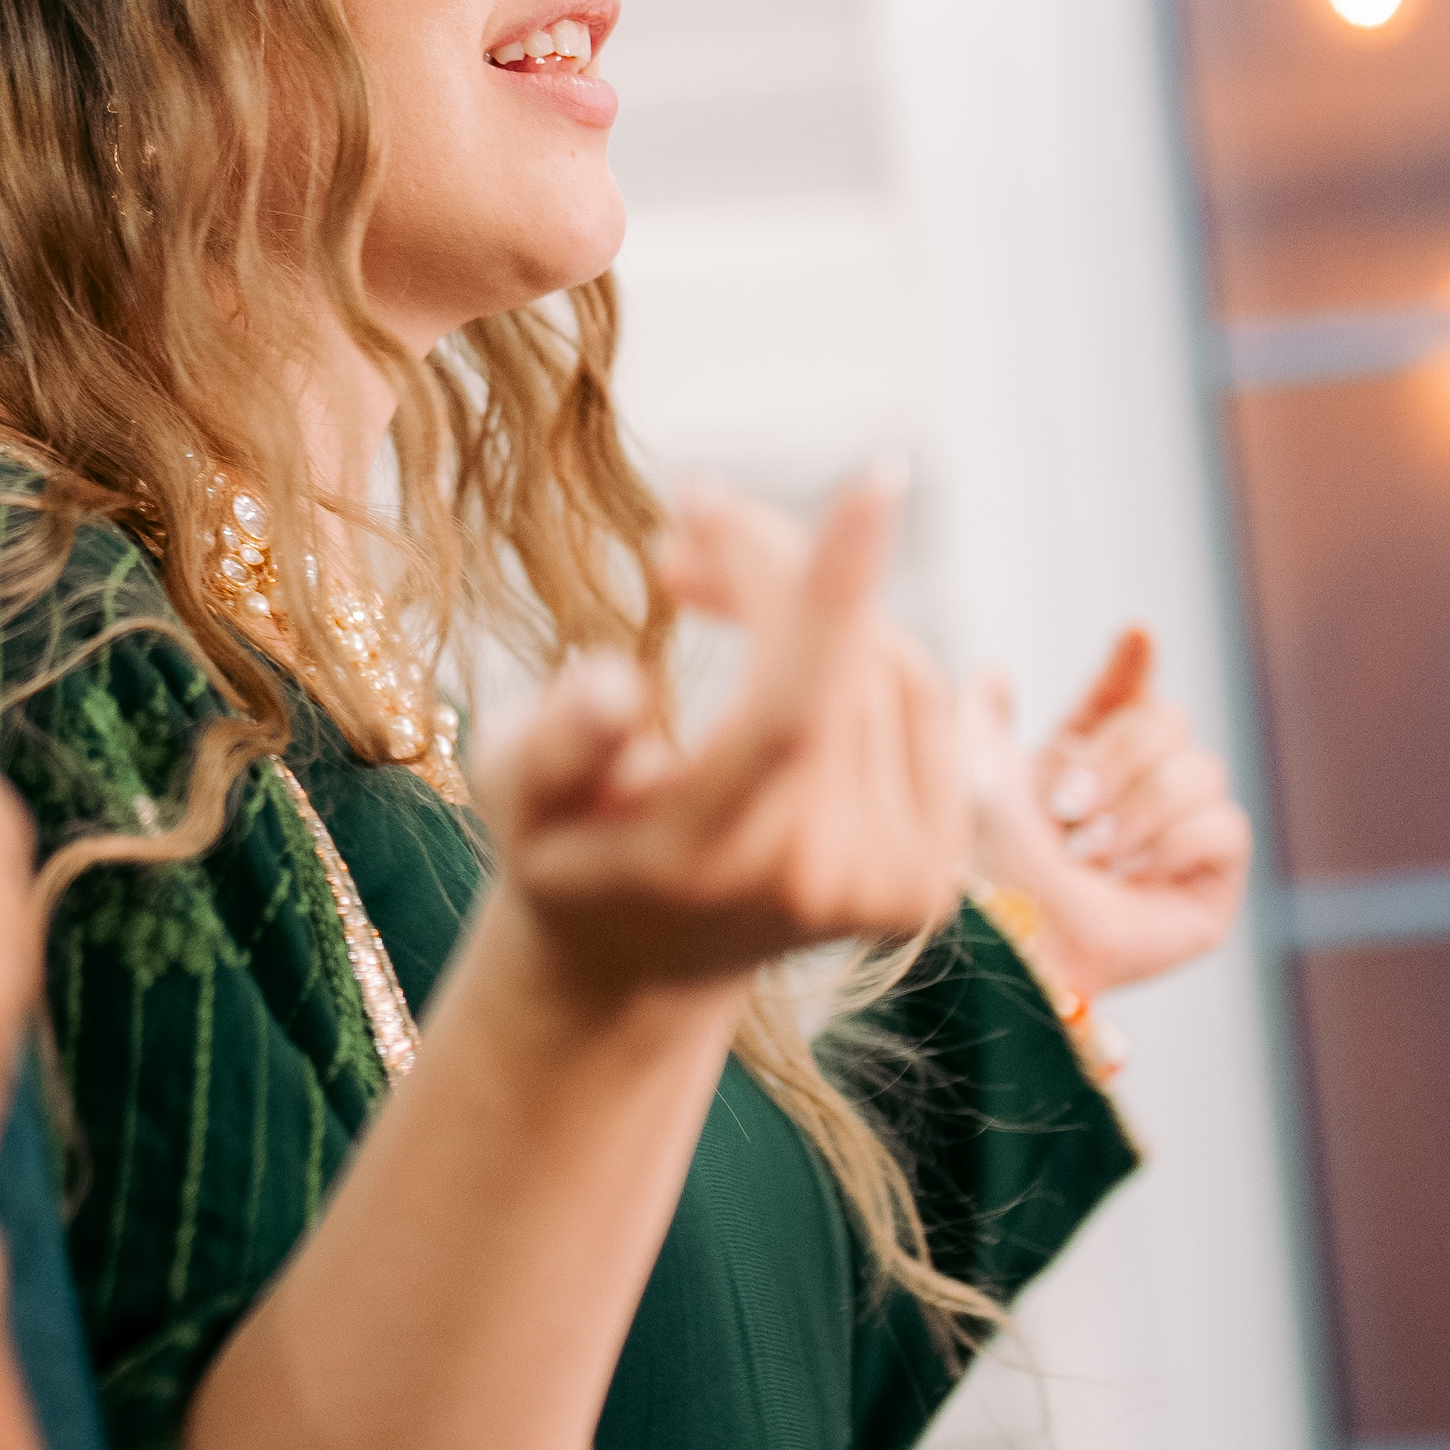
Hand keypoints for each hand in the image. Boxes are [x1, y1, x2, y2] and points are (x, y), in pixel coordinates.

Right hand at [470, 467, 968, 1030]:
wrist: (638, 967)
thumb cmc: (564, 853)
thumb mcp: (516, 796)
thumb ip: (553, 743)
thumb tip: (614, 683)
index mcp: (716, 856)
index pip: (794, 712)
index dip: (830, 591)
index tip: (878, 482)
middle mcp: (823, 881)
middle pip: (838, 664)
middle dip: (768, 563)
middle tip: (684, 520)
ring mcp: (895, 886)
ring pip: (890, 670)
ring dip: (811, 598)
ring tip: (700, 576)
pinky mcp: (933, 875)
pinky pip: (920, 706)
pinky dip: (859, 646)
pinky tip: (781, 643)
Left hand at [964, 628, 1251, 995]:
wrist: (1007, 931)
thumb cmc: (980, 864)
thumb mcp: (975, 775)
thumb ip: (984, 721)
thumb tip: (990, 673)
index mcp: (1082, 762)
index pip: (1124, 696)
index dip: (1133, 664)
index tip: (1135, 632)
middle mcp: (1135, 794)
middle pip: (1169, 720)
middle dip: (1118, 756)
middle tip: (1067, 806)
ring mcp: (1178, 838)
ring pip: (1203, 770)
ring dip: (1139, 807)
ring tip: (1091, 852)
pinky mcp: (1210, 886)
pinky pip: (1225, 827)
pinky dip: (1173, 843)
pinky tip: (1131, 872)